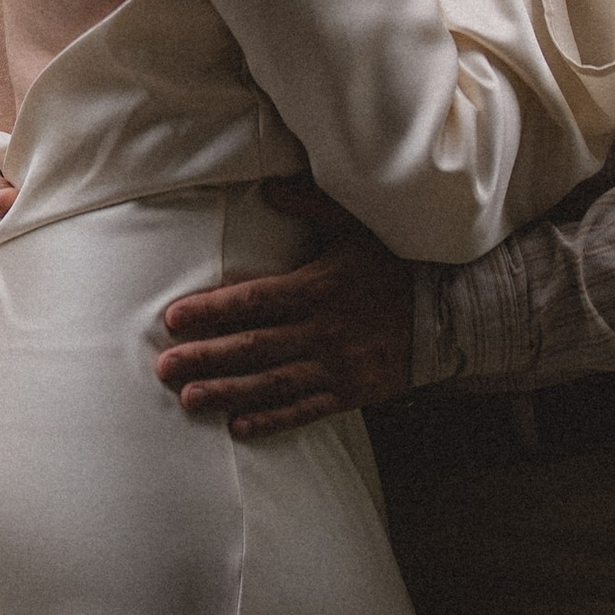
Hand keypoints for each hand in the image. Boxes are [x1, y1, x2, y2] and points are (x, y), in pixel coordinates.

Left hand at [154, 182, 415, 439]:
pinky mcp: (351, 392)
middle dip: (206, 357)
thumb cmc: (394, 262)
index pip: (254, 300)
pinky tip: (240, 427)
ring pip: (272, 383)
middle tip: (165, 369)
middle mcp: (323, 330)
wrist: (449, 309)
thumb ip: (310, 206)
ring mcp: (336, 365)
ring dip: (228, 392)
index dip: (211, 310)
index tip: (174, 318)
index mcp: (318, 286)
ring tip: (189, 400)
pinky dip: (272, 420)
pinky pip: (305, 411)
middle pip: (253, 346)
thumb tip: (268, 187)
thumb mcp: (355, 225)